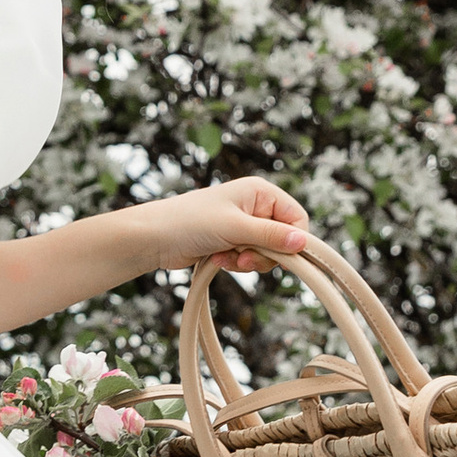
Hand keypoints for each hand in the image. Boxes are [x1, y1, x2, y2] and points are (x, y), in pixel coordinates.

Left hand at [147, 175, 311, 278]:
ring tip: (226, 258)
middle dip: (264, 255)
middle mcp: (255, 206)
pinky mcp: (231, 242)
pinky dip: (236, 264)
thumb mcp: (235, 228)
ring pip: (266, 253)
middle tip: (244, 259)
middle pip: (283, 239)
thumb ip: (270, 236)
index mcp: (260, 192)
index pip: (297, 218)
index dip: (294, 241)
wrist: (154, 237)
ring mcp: (243, 225)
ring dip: (248, 262)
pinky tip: (217, 260)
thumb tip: (303, 244)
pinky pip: (248, 259)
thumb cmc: (190, 222)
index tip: (283, 259)